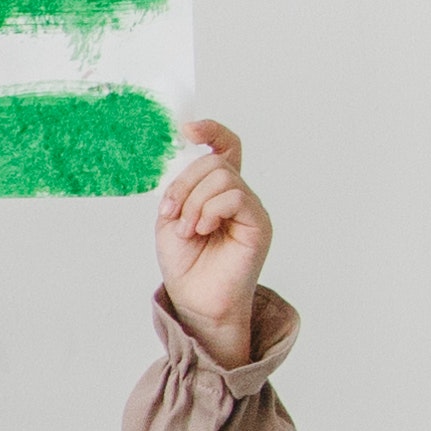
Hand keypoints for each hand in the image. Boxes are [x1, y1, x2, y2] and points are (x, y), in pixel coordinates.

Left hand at [155, 114, 273, 357]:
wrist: (195, 300)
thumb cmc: (185, 263)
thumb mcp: (171, 217)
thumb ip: (180, 188)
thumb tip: (187, 158)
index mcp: (217, 190)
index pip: (225, 148)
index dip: (211, 131)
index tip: (187, 129)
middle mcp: (238, 195)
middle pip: (215, 162)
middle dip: (184, 184)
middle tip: (171, 214)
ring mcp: (250, 208)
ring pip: (223, 177)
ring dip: (194, 201)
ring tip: (189, 229)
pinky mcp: (259, 223)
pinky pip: (235, 196)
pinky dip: (210, 209)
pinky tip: (202, 229)